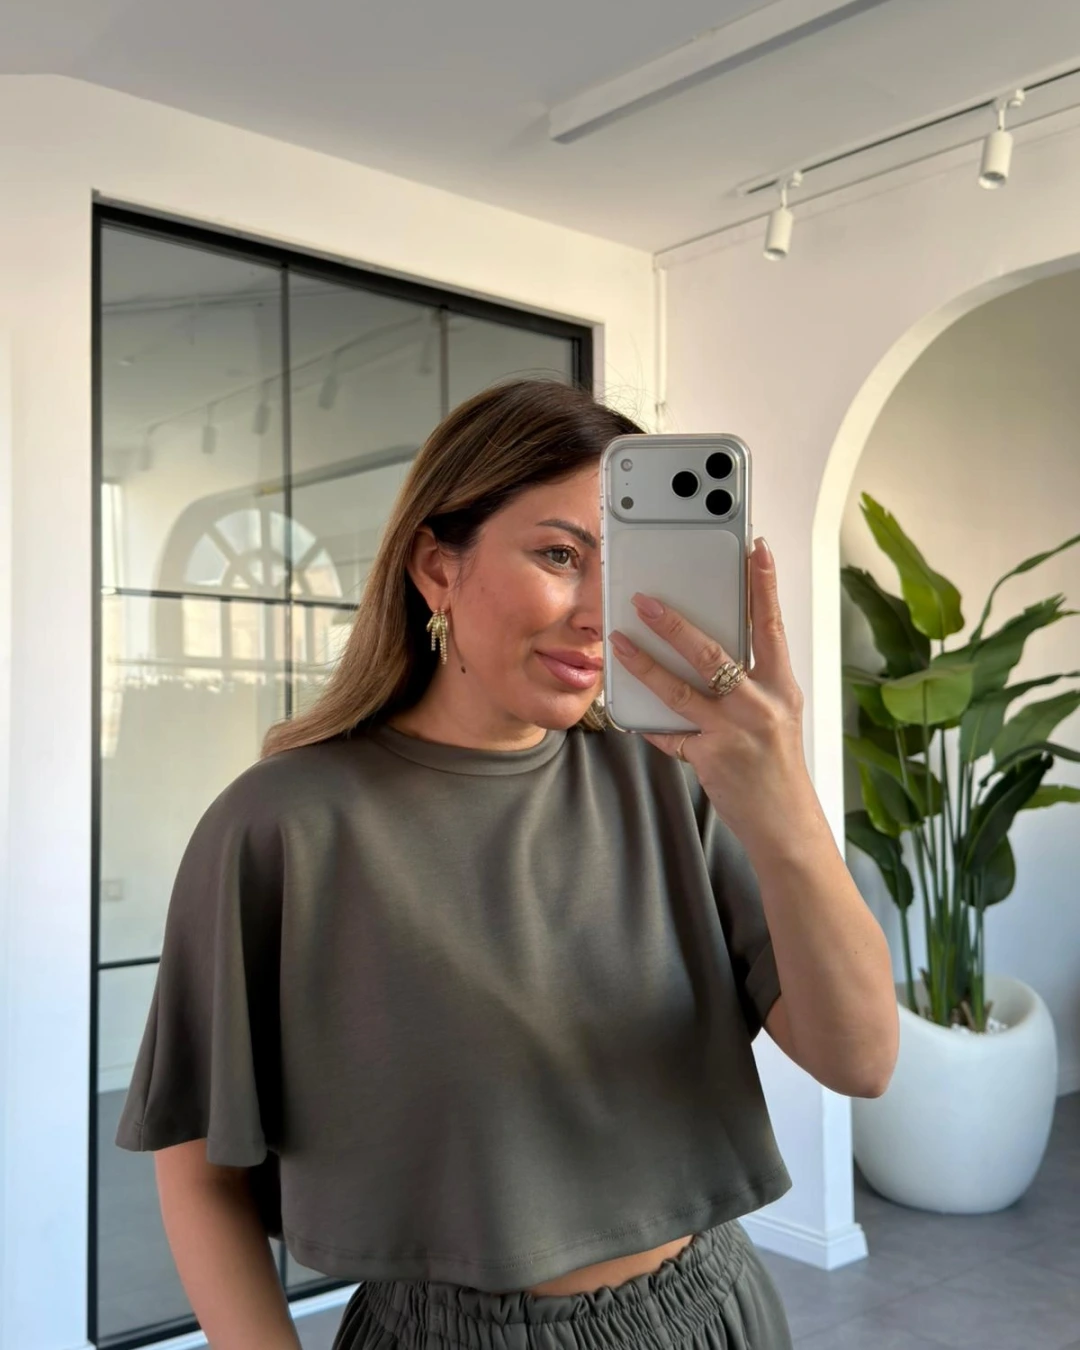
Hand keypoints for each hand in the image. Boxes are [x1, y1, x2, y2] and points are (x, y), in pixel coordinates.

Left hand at [608, 537, 812, 842]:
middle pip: (714, 652)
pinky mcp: (712, 757)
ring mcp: (735, 731)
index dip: (764, 586)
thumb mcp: (775, 717)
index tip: (756, 550)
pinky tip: (630, 714)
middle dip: (675, 623)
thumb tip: (711, 655)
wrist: (786, 823)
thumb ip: (747, 685)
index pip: (771, 626)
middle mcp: (762, 704)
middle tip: (646, 599)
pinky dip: (649, 724)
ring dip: (645, 662)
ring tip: (619, 641)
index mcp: (781, 687)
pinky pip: (671, 734)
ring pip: (681, 689)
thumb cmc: (777, 767)